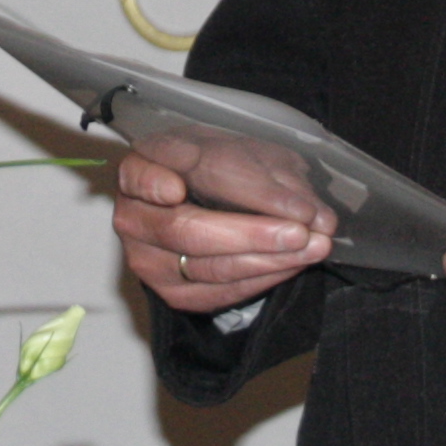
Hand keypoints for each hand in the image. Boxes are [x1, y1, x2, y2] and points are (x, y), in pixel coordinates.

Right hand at [110, 139, 332, 314]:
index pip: (146, 175)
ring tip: (313, 245)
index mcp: (138, 169)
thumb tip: (309, 210)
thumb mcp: (243, 152)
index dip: (158, 182)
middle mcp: (132, 216)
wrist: (209, 204)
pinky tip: (293, 262)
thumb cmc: (222, 169)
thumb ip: (268, 174)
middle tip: (299, 229)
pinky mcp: (171, 293)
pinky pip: (219, 293)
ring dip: (266, 258)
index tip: (178, 188)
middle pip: (183, 229)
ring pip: (206, 266)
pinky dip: (262, 278)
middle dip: (248, 232)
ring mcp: (147, 259)